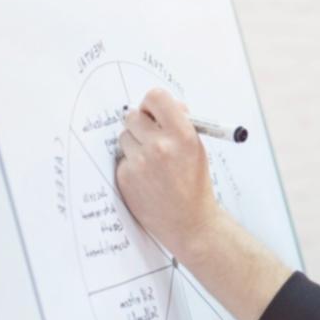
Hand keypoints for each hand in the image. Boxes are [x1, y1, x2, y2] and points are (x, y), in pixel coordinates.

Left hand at [116, 88, 220, 260]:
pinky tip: (146, 179)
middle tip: (149, 137)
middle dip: (140, 124)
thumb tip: (167, 105)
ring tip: (151, 163)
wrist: (190, 222)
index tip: (154, 112)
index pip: (156, 97)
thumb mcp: (197, 148)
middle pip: (133, 115)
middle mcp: (160, 146)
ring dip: (134, 145)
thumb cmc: (195, 183)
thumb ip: (181, 124)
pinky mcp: (126, 177)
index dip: (153, 104)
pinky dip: (131, 165)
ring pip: (124, 137)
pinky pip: (122, 159)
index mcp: (183, 134)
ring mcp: (140, 162)